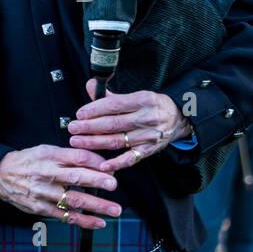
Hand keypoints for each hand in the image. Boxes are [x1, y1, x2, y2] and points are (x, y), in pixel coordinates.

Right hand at [0, 145, 120, 230]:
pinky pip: (65, 216)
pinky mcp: (41, 209)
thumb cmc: (27, 161)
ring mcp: (44, 193)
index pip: (76, 157)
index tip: (110, 167)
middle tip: (113, 185)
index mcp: (49, 155)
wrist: (0, 175)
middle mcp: (47, 174)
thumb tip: (97, 162)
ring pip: (73, 200)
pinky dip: (83, 221)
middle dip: (97, 181)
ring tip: (114, 210)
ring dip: (96, 206)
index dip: (95, 162)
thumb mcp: (45, 150)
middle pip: (75, 177)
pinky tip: (99, 223)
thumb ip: (68, 155)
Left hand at [67, 80, 191, 173]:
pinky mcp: (148, 150)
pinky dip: (117, 163)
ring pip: (118, 141)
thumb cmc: (153, 106)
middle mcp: (146, 118)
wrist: (179, 119)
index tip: (80, 114)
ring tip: (77, 141)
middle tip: (72, 128)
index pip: (115, 105)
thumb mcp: (138, 95)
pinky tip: (102, 165)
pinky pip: (131, 158)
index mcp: (143, 100)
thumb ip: (112, 95)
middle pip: (113, 124)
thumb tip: (91, 86)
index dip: (95, 109)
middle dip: (90, 127)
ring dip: (95, 142)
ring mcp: (148, 136)